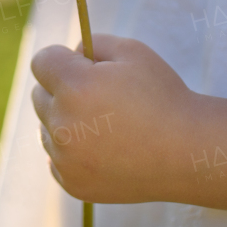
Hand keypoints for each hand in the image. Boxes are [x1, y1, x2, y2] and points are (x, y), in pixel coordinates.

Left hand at [30, 34, 194, 202]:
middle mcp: (63, 123)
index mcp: (75, 86)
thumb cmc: (162, 96)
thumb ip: (91, 43)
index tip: (81, 65)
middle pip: (39, 95)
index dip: (61, 58)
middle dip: (61, 89)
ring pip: (45, 128)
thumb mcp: (132, 51)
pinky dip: (71, 151)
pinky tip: (102, 148)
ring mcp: (65, 158)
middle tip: (99, 96)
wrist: (187, 153)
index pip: (41, 62)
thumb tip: (69, 55)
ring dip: (65, 121)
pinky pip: (55, 158)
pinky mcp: (72, 183)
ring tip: (105, 124)